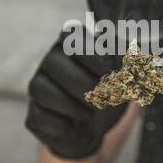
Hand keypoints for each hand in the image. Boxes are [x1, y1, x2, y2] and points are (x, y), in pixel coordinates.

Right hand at [25, 26, 126, 158]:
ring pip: (41, 89)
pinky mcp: (34, 114)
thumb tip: (128, 55)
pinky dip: (63, 126)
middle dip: (84, 84)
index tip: (108, 70)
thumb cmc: (109, 94)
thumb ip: (128, 61)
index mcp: (74, 46)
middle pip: (54, 61)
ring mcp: (39, 87)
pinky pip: (39, 116)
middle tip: (102, 97)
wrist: (97, 128)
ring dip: (73, 105)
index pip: (71, 34)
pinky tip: (74, 125)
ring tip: (89, 112)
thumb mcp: (125, 76)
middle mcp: (51, 62)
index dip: (90, 52)